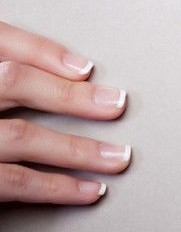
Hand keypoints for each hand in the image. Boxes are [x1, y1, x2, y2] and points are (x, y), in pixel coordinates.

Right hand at [0, 20, 130, 203]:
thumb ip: (7, 80)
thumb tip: (67, 75)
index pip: (2, 41)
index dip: (45, 52)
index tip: (86, 67)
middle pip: (15, 81)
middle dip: (70, 94)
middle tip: (118, 104)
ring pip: (24, 136)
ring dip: (78, 149)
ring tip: (119, 157)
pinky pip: (14, 183)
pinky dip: (57, 188)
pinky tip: (90, 190)